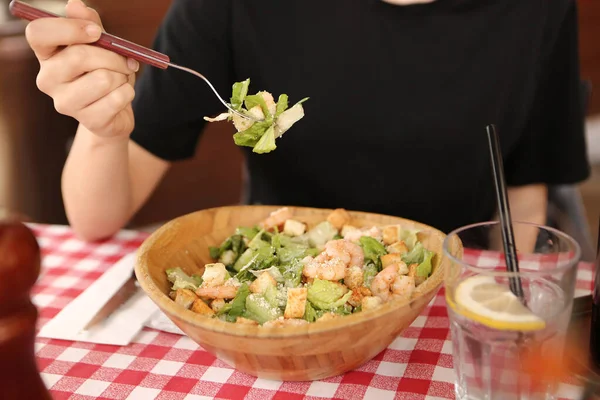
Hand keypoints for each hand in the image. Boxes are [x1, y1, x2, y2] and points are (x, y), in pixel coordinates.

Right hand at [25, 0, 138, 137]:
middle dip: (113, 56)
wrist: (115, 112)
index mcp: (46, 55)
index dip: (69, 28)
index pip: (39, 34)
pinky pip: (118, 98)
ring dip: (122, 76)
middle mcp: (47, 79)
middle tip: (127, 60)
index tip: (97, 32)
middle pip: (79, 57)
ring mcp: (65, 103)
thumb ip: (90, 23)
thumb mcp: (100, 45)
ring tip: (119, 81)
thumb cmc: (104, 72)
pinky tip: (121, 97)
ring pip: (104, 79)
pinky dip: (128, 93)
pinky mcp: (88, 121)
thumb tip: (75, 5)